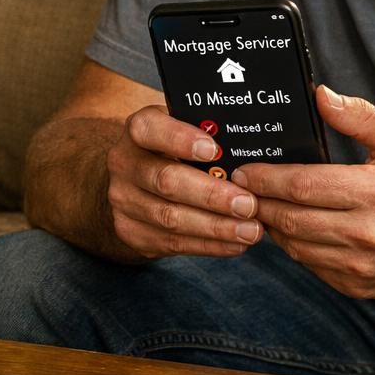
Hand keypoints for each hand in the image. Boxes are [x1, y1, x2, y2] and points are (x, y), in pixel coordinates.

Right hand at [106, 105, 264, 258]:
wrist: (135, 184)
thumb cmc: (174, 151)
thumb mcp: (183, 131)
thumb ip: (207, 133)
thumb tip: (250, 143)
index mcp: (138, 130)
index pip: (150, 129)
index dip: (180, 138)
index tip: (214, 150)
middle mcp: (124, 164)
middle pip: (166, 180)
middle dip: (211, 195)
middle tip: (248, 204)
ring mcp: (124, 201)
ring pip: (170, 217)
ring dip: (215, 227)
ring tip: (250, 229)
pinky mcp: (131, 231)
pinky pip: (172, 242)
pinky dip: (208, 245)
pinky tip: (234, 244)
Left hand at [232, 86, 374, 298]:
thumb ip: (359, 116)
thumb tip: (320, 96)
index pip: (303, 186)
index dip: (266, 178)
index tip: (243, 170)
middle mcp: (367, 233)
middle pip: (291, 219)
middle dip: (259, 202)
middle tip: (239, 189)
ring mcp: (361, 266)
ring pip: (294, 246)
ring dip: (271, 226)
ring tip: (260, 206)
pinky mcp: (356, 286)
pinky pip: (309, 265)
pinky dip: (293, 246)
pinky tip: (289, 227)